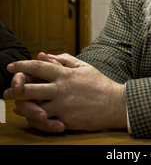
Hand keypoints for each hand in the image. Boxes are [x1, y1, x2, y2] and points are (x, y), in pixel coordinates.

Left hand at [4, 54, 126, 132]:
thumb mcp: (84, 66)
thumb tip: (46, 55)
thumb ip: (64, 59)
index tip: (11, 66)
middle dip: (15, 89)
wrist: (113, 103)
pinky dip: (36, 120)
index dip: (22, 65)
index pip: (38, 67)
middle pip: (29, 88)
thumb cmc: (99, 84)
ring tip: (17, 106)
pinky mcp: (65, 119)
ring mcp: (62, 105)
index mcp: (65, 74)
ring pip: (33, 108)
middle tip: (8, 90)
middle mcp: (61, 89)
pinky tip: (33, 117)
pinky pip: (44, 122)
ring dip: (23, 107)